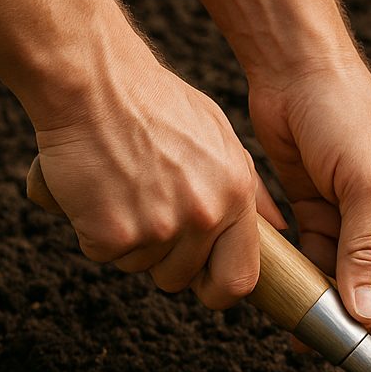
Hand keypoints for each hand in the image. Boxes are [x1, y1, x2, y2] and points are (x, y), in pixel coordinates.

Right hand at [33, 55, 282, 309]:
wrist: (93, 82)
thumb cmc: (155, 104)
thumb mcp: (223, 140)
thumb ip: (251, 192)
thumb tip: (280, 230)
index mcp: (235, 197)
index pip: (240, 280)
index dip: (218, 289)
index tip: (202, 281)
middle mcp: (203, 216)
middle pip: (180, 277)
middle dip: (161, 258)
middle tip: (145, 215)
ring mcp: (158, 227)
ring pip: (138, 266)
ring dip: (126, 241)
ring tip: (122, 191)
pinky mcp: (111, 232)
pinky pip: (101, 254)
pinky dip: (90, 230)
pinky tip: (94, 192)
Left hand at [248, 57, 370, 370]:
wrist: (294, 66)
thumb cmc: (346, 112)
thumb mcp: (365, 185)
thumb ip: (364, 251)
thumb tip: (366, 311)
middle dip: (363, 322)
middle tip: (341, 357)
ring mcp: (352, 214)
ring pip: (344, 276)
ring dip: (329, 306)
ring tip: (308, 339)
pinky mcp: (316, 208)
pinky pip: (314, 256)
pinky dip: (304, 278)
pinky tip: (291, 300)